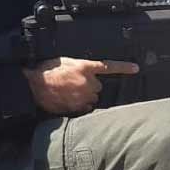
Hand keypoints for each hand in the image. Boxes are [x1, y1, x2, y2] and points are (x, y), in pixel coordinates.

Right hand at [23, 57, 138, 114]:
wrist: (34, 85)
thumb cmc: (47, 71)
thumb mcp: (65, 62)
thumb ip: (80, 67)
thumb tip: (86, 73)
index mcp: (84, 67)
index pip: (108, 66)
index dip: (124, 67)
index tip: (135, 68)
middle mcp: (87, 82)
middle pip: (98, 86)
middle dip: (90, 85)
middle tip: (75, 84)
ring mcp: (83, 96)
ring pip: (92, 98)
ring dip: (85, 96)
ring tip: (69, 93)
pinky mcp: (78, 107)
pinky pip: (85, 107)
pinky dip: (80, 105)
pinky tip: (68, 101)